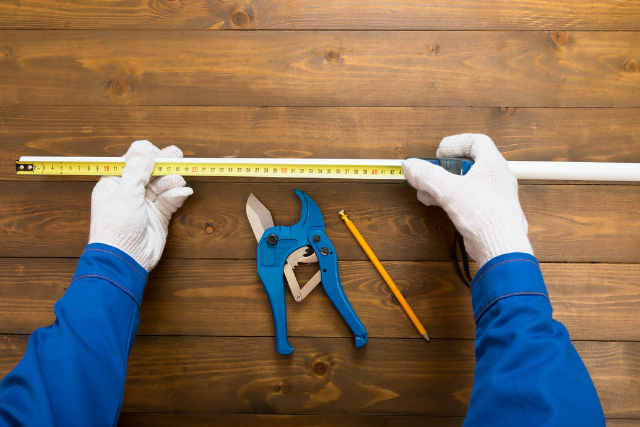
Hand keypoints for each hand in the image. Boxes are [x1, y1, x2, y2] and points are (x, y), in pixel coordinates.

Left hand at [89, 140, 193, 270]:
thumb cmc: (116, 227)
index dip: (146, 155)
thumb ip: (137, 168)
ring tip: (177, 181)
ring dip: (171, 181)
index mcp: (114, 183)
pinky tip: (183, 192)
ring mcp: (145, 204)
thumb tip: (143, 146)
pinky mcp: (158, 216)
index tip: (158, 154)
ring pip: (162, 185)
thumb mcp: (126, 192)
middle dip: (163, 164)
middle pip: (150, 171)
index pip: (132, 161)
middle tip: (177, 156)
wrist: (125, 259)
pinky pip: (170, 200)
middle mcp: (129, 192)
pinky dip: (177, 195)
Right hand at [402, 134, 532, 267]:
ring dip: (443, 185)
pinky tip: (436, 204)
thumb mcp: (449, 189)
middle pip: (467, 164)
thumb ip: (427, 175)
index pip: (477, 142)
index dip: (456, 143)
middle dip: (444, 168)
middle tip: (430, 173)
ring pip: (465, 183)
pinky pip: (466, 200)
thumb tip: (411, 165)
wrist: (500, 246)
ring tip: (426, 191)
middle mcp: (496, 178)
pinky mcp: (487, 213)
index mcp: (493, 164)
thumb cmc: (486, 215)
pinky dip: (450, 199)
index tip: (440, 153)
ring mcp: (493, 196)